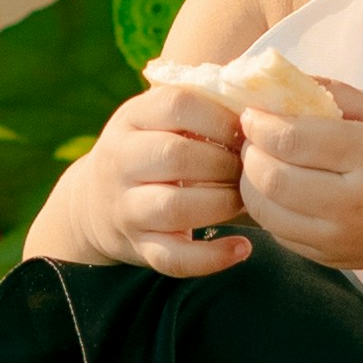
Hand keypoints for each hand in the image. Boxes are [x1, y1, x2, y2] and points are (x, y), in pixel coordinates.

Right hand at [80, 77, 251, 273]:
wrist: (94, 202)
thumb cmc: (150, 150)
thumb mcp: (159, 119)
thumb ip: (202, 108)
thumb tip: (268, 109)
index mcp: (132, 118)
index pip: (178, 104)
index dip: (222, 118)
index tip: (247, 131)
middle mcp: (121, 160)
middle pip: (176, 156)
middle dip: (224, 164)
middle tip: (249, 170)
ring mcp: (126, 207)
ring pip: (175, 207)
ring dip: (221, 204)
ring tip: (242, 200)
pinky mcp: (138, 246)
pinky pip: (174, 258)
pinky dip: (212, 258)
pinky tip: (241, 248)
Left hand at [237, 85, 362, 277]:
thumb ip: (333, 93)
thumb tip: (278, 80)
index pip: (293, 140)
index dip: (260, 124)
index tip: (252, 113)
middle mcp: (354, 203)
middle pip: (273, 180)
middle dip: (250, 154)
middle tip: (252, 138)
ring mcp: (343, 238)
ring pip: (268, 214)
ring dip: (251, 185)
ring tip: (261, 164)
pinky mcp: (335, 260)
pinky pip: (281, 237)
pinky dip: (269, 212)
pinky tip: (280, 192)